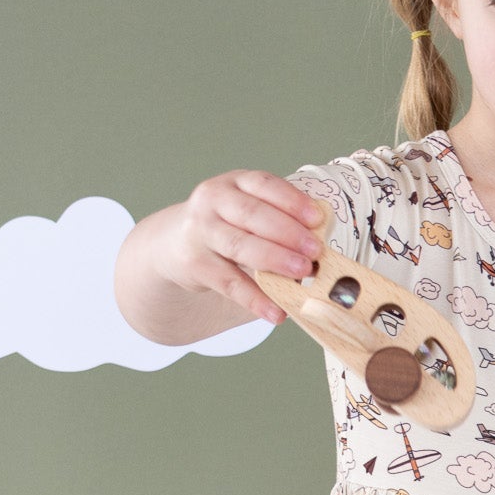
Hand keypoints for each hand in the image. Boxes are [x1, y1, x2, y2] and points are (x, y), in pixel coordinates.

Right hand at [161, 169, 329, 325]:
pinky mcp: (195, 263)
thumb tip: (318, 245)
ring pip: (239, 245)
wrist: (176, 242)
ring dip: (274, 259)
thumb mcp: (246, 211)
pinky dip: (255, 299)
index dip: (292, 201)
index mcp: (234, 182)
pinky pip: (229, 283)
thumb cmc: (227, 225)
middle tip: (315, 251)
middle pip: (252, 214)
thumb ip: (276, 219)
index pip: (264, 184)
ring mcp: (201, 231)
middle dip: (287, 232)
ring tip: (302, 272)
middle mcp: (213, 200)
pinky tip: (276, 313)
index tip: (318, 219)